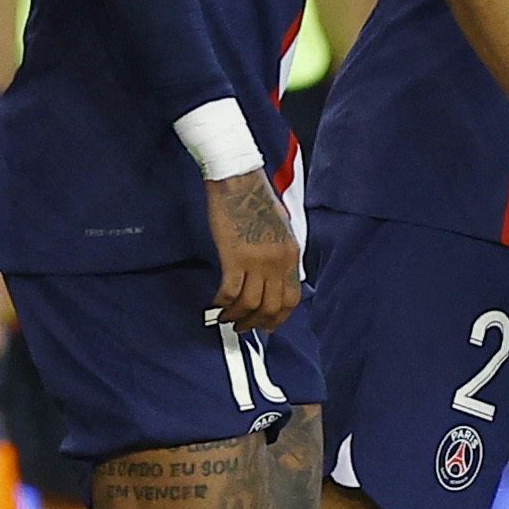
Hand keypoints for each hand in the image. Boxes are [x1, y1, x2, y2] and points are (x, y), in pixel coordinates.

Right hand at [204, 170, 301, 331]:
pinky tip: (216, 305)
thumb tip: (274, 280)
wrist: (238, 180)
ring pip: (251, 304)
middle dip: (257, 324)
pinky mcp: (234, 257)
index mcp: (292, 254)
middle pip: (272, 307)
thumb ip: (282, 256)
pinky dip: (223, 304)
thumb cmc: (256, 199)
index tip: (268, 326)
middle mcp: (278, 261)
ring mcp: (257, 261)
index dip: (279, 318)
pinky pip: (231, 292)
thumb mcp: (282, 229)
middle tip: (244, 328)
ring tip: (227, 320)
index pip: (292, 298)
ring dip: (237, 317)